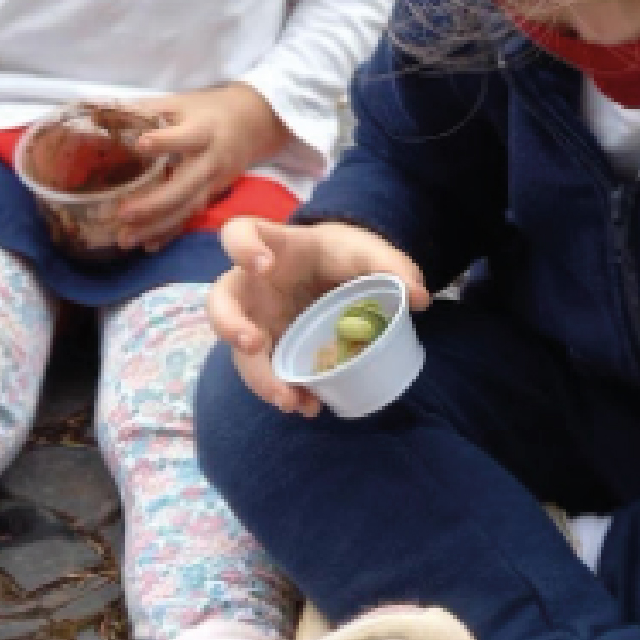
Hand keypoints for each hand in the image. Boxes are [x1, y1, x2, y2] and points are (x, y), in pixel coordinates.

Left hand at [117, 84, 292, 248]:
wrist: (254, 124)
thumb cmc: (207, 111)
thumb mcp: (178, 102)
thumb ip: (139, 111)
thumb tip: (91, 113)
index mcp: (204, 130)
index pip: (186, 136)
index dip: (166, 141)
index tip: (141, 144)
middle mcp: (212, 159)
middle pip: (187, 185)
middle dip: (156, 202)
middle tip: (123, 214)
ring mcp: (216, 181)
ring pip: (188, 207)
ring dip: (158, 226)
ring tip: (126, 239)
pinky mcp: (214, 194)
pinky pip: (191, 217)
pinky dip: (171, 233)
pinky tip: (149, 245)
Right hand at [206, 218, 427, 417]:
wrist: (338, 273)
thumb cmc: (342, 254)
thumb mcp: (367, 251)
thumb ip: (392, 265)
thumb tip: (419, 298)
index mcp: (272, 247)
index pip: (238, 234)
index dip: (242, 248)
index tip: (264, 265)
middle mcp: (252, 286)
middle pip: (220, 302)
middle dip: (230, 325)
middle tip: (254, 344)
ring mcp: (257, 318)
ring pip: (240, 351)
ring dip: (261, 378)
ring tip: (290, 400)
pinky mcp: (270, 347)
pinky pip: (267, 372)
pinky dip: (286, 390)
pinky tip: (309, 405)